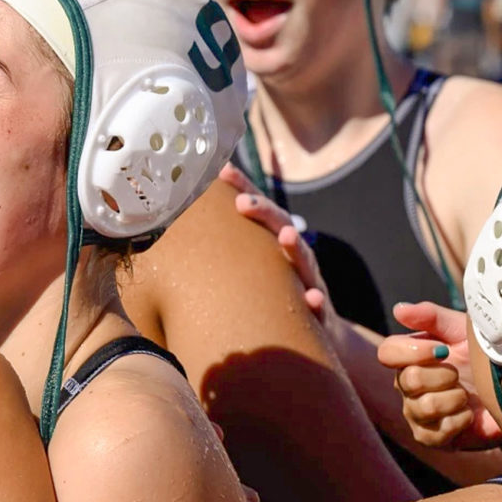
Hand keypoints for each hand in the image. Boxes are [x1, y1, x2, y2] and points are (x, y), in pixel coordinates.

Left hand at [218, 164, 335, 326]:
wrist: (319, 331)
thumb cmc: (274, 292)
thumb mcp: (254, 266)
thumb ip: (230, 243)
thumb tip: (181, 226)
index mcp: (275, 241)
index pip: (259, 209)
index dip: (243, 188)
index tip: (222, 170)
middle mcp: (294, 255)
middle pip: (282, 226)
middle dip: (264, 211)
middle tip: (242, 202)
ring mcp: (310, 282)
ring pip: (305, 262)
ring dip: (295, 248)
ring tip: (287, 235)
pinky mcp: (320, 314)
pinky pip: (319, 308)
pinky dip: (316, 302)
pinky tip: (312, 298)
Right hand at [376, 302, 501, 450]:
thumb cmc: (484, 355)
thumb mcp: (462, 330)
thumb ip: (431, 316)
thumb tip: (398, 309)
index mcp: (410, 357)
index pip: (387, 352)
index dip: (413, 351)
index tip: (442, 350)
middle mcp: (407, 385)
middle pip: (408, 380)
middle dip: (443, 376)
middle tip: (461, 373)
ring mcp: (417, 413)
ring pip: (423, 407)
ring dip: (454, 399)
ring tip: (469, 395)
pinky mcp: (432, 438)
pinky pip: (434, 434)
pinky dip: (459, 421)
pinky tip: (471, 414)